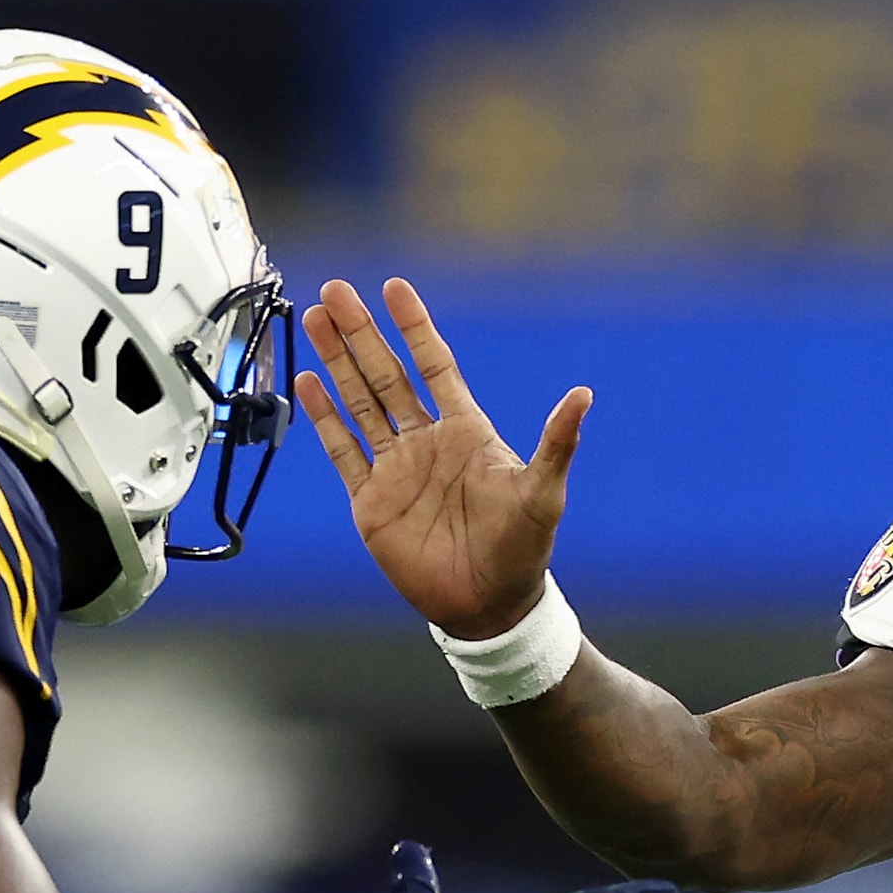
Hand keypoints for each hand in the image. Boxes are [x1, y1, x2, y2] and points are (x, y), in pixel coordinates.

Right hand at [297, 277, 591, 639]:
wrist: (488, 605)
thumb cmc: (523, 549)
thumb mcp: (543, 493)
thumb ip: (557, 443)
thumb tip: (584, 395)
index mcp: (466, 431)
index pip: (435, 365)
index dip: (415, 327)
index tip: (394, 287)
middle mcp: (427, 442)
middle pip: (386, 374)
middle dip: (361, 333)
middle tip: (335, 292)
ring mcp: (396, 468)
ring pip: (360, 402)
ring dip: (337, 362)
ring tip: (315, 320)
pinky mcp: (371, 499)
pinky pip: (343, 450)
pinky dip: (324, 417)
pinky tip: (308, 383)